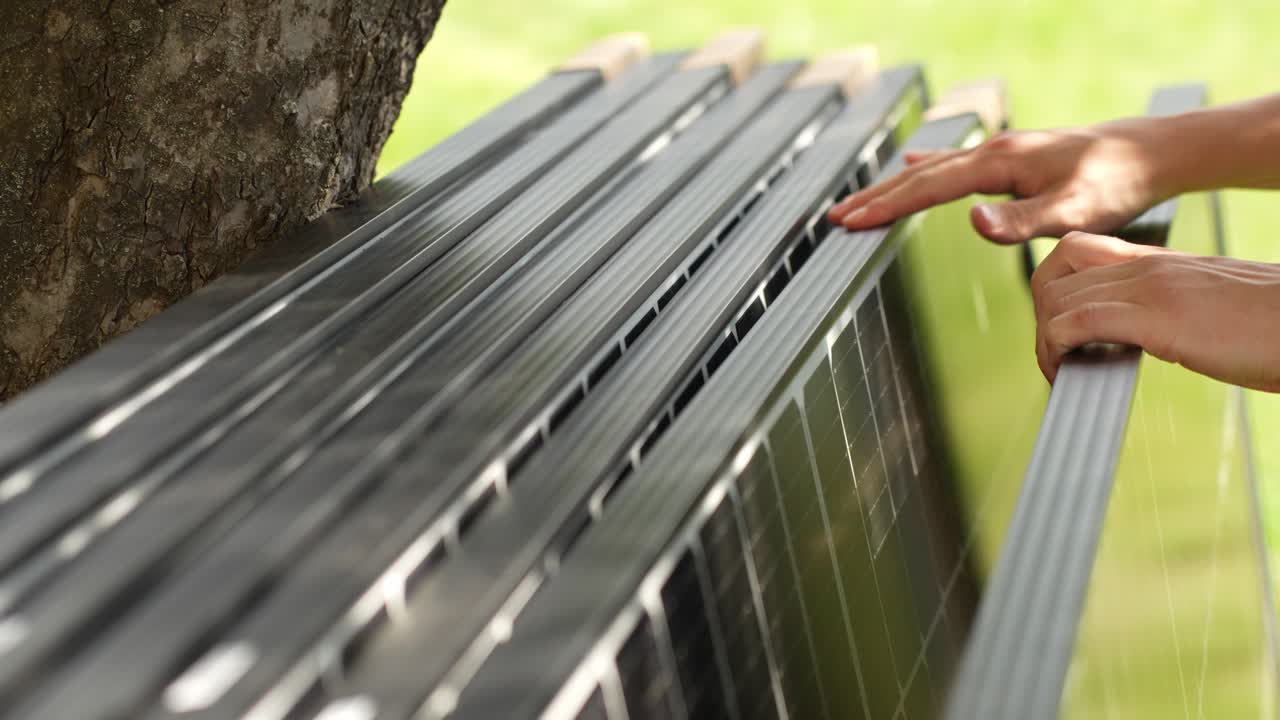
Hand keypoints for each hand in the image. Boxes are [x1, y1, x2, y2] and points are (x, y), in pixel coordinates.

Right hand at [827, 120, 1177, 243]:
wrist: (1147, 154)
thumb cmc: (1115, 186)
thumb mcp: (1073, 212)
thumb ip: (1021, 221)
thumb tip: (971, 223)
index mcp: (997, 164)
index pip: (926, 187)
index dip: (885, 206)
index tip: (848, 221)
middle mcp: (992, 152)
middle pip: (919, 175)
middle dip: (875, 197)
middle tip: (835, 217)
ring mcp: (999, 153)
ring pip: (931, 169)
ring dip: (892, 186)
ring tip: (859, 202)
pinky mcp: (1010, 159)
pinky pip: (953, 163)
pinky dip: (925, 167)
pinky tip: (914, 161)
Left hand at [1032, 232, 1279, 391]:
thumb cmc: (1275, 327)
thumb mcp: (1212, 309)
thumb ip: (1174, 312)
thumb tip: (1149, 338)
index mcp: (1161, 260)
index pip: (1078, 252)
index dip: (1055, 290)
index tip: (1062, 332)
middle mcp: (1149, 266)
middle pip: (1055, 271)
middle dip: (1041, 314)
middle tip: (1056, 355)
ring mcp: (1151, 288)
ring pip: (1056, 297)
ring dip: (1044, 340)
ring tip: (1060, 372)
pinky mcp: (1158, 318)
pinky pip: (1074, 324)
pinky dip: (1055, 351)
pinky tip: (1067, 376)